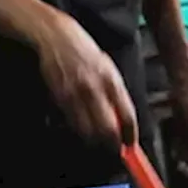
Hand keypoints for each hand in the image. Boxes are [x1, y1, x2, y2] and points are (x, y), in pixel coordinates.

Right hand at [36, 12, 137, 150]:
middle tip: (115, 150)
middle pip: (107, 130)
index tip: (131, 144)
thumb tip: (124, 120)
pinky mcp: (59, 98)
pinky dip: (78, 131)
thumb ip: (117, 94)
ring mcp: (75, 95)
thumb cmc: (86, 53)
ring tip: (99, 143)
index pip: (127, 116)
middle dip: (112, 145)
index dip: (130, 135)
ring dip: (95, 142)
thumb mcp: (109, 70)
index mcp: (112, 81)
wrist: (57, 36)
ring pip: (88, 132)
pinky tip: (82, 129)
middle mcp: (95, 90)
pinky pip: (71, 123)